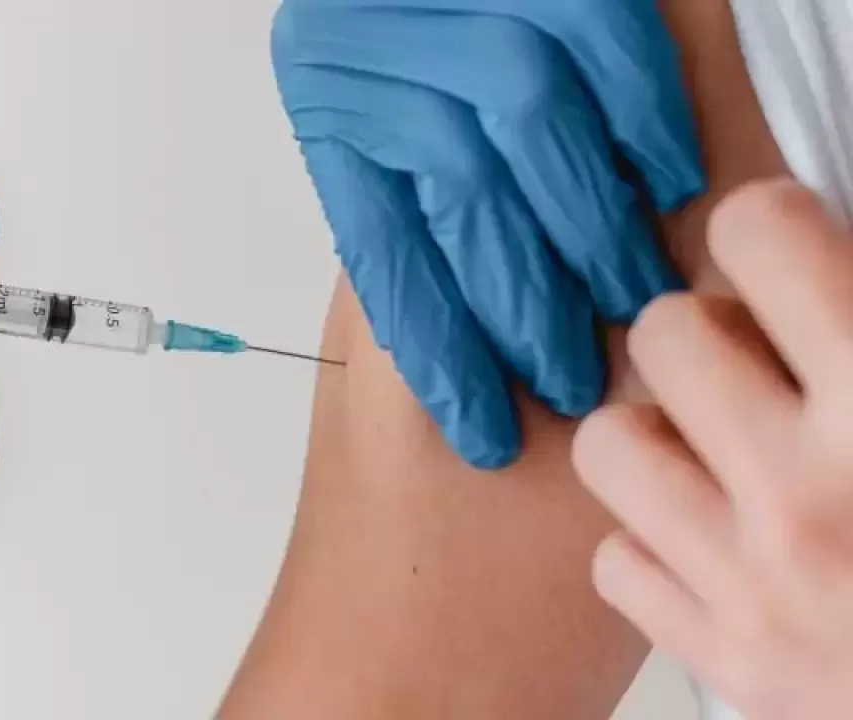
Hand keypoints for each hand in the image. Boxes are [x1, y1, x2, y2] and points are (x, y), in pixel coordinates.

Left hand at [272, 0, 704, 467]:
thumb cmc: (413, 42)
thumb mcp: (379, 120)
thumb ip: (414, 202)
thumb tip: (469, 336)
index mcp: (326, 95)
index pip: (380, 245)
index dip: (438, 351)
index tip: (483, 430)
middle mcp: (370, 37)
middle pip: (463, 196)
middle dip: (527, 307)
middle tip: (571, 379)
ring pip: (532, 125)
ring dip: (593, 230)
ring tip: (630, 300)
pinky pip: (605, 42)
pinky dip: (646, 122)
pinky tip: (665, 185)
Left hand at [574, 180, 852, 718]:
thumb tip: (825, 227)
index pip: (756, 236)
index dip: (771, 230)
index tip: (790, 256)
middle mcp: (808, 487)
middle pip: (662, 333)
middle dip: (711, 333)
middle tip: (761, 364)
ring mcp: (757, 585)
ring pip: (608, 442)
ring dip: (660, 435)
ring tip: (721, 451)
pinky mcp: (730, 663)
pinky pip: (617, 560)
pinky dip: (657, 546)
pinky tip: (720, 542)